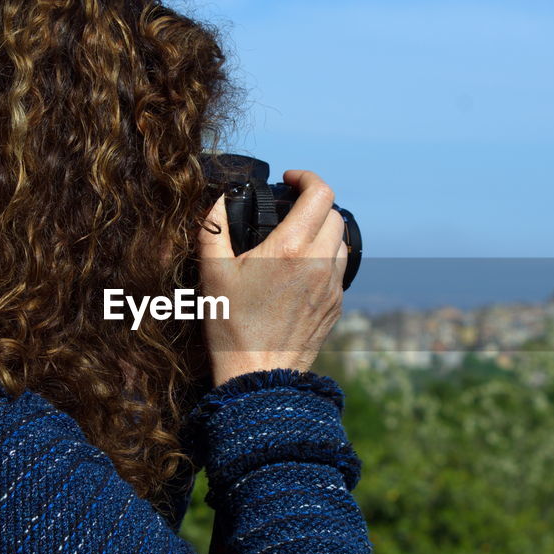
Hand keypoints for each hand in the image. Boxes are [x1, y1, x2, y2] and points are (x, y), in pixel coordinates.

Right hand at [197, 170, 348, 386]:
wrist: (258, 376)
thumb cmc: (231, 326)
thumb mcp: (212, 273)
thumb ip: (213, 229)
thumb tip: (217, 202)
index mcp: (290, 249)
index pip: (320, 194)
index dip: (307, 178)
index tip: (289, 180)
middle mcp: (319, 264)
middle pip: (335, 214)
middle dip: (314, 204)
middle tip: (289, 209)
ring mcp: (332, 287)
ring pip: (341, 242)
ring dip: (323, 231)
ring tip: (296, 238)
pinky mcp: (335, 306)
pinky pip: (339, 270)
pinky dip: (325, 259)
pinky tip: (300, 270)